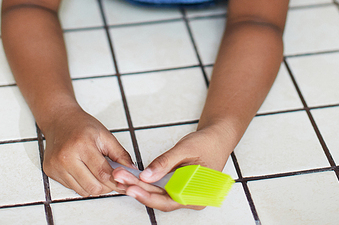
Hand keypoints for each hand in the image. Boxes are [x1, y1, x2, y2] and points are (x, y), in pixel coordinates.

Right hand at [42, 105, 133, 196]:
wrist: (59, 119)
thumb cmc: (82, 125)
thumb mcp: (104, 134)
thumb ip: (120, 154)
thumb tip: (132, 171)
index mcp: (82, 145)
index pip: (103, 173)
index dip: (117, 182)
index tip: (126, 184)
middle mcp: (66, 157)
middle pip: (93, 187)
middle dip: (106, 187)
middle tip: (112, 179)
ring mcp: (56, 166)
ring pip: (83, 191)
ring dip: (94, 186)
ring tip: (98, 173)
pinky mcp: (50, 172)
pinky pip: (72, 188)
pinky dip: (82, 184)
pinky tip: (84, 171)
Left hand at [111, 126, 230, 211]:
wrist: (218, 137)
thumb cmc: (207, 142)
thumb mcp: (185, 149)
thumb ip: (165, 163)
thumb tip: (146, 176)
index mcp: (197, 193)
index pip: (168, 200)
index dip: (148, 195)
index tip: (131, 187)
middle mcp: (192, 199)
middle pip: (161, 199)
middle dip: (139, 189)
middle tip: (120, 178)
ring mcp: (186, 195)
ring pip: (160, 195)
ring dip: (142, 187)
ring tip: (123, 178)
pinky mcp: (180, 188)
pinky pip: (163, 189)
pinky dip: (149, 184)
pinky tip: (134, 178)